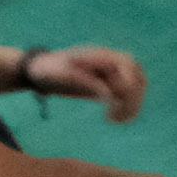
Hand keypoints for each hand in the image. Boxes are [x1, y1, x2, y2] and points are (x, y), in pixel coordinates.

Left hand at [23, 45, 147, 120]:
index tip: (112, 101)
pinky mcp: (110, 84)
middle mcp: (111, 62)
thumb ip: (86, 82)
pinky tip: (115, 119)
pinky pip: (128, 95)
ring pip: (137, 88)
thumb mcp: (62, 74)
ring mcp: (112, 73)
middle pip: (137, 78)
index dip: (127, 84)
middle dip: (132, 99)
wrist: (39, 70)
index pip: (128, 65)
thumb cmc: (48, 70)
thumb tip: (108, 94)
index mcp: (101, 55)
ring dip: (132, 105)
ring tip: (116, 120)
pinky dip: (127, 107)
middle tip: (114, 118)